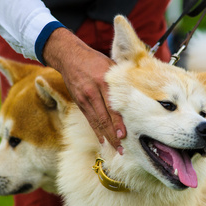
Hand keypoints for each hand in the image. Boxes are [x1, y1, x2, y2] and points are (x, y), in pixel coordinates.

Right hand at [43, 27, 125, 154]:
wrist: (69, 56)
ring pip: (96, 122)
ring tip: (114, 149)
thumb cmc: (95, 60)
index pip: (112, 107)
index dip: (117, 122)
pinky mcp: (79, 102)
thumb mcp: (110, 65)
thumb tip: (136, 93)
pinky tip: (102, 140)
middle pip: (103, 118)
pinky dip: (96, 131)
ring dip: (105, 137)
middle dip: (113, 135)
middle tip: (121, 149)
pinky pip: (89, 120)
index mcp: (103, 82)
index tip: (124, 135)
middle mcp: (92, 92)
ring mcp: (84, 99)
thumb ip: (121, 80)